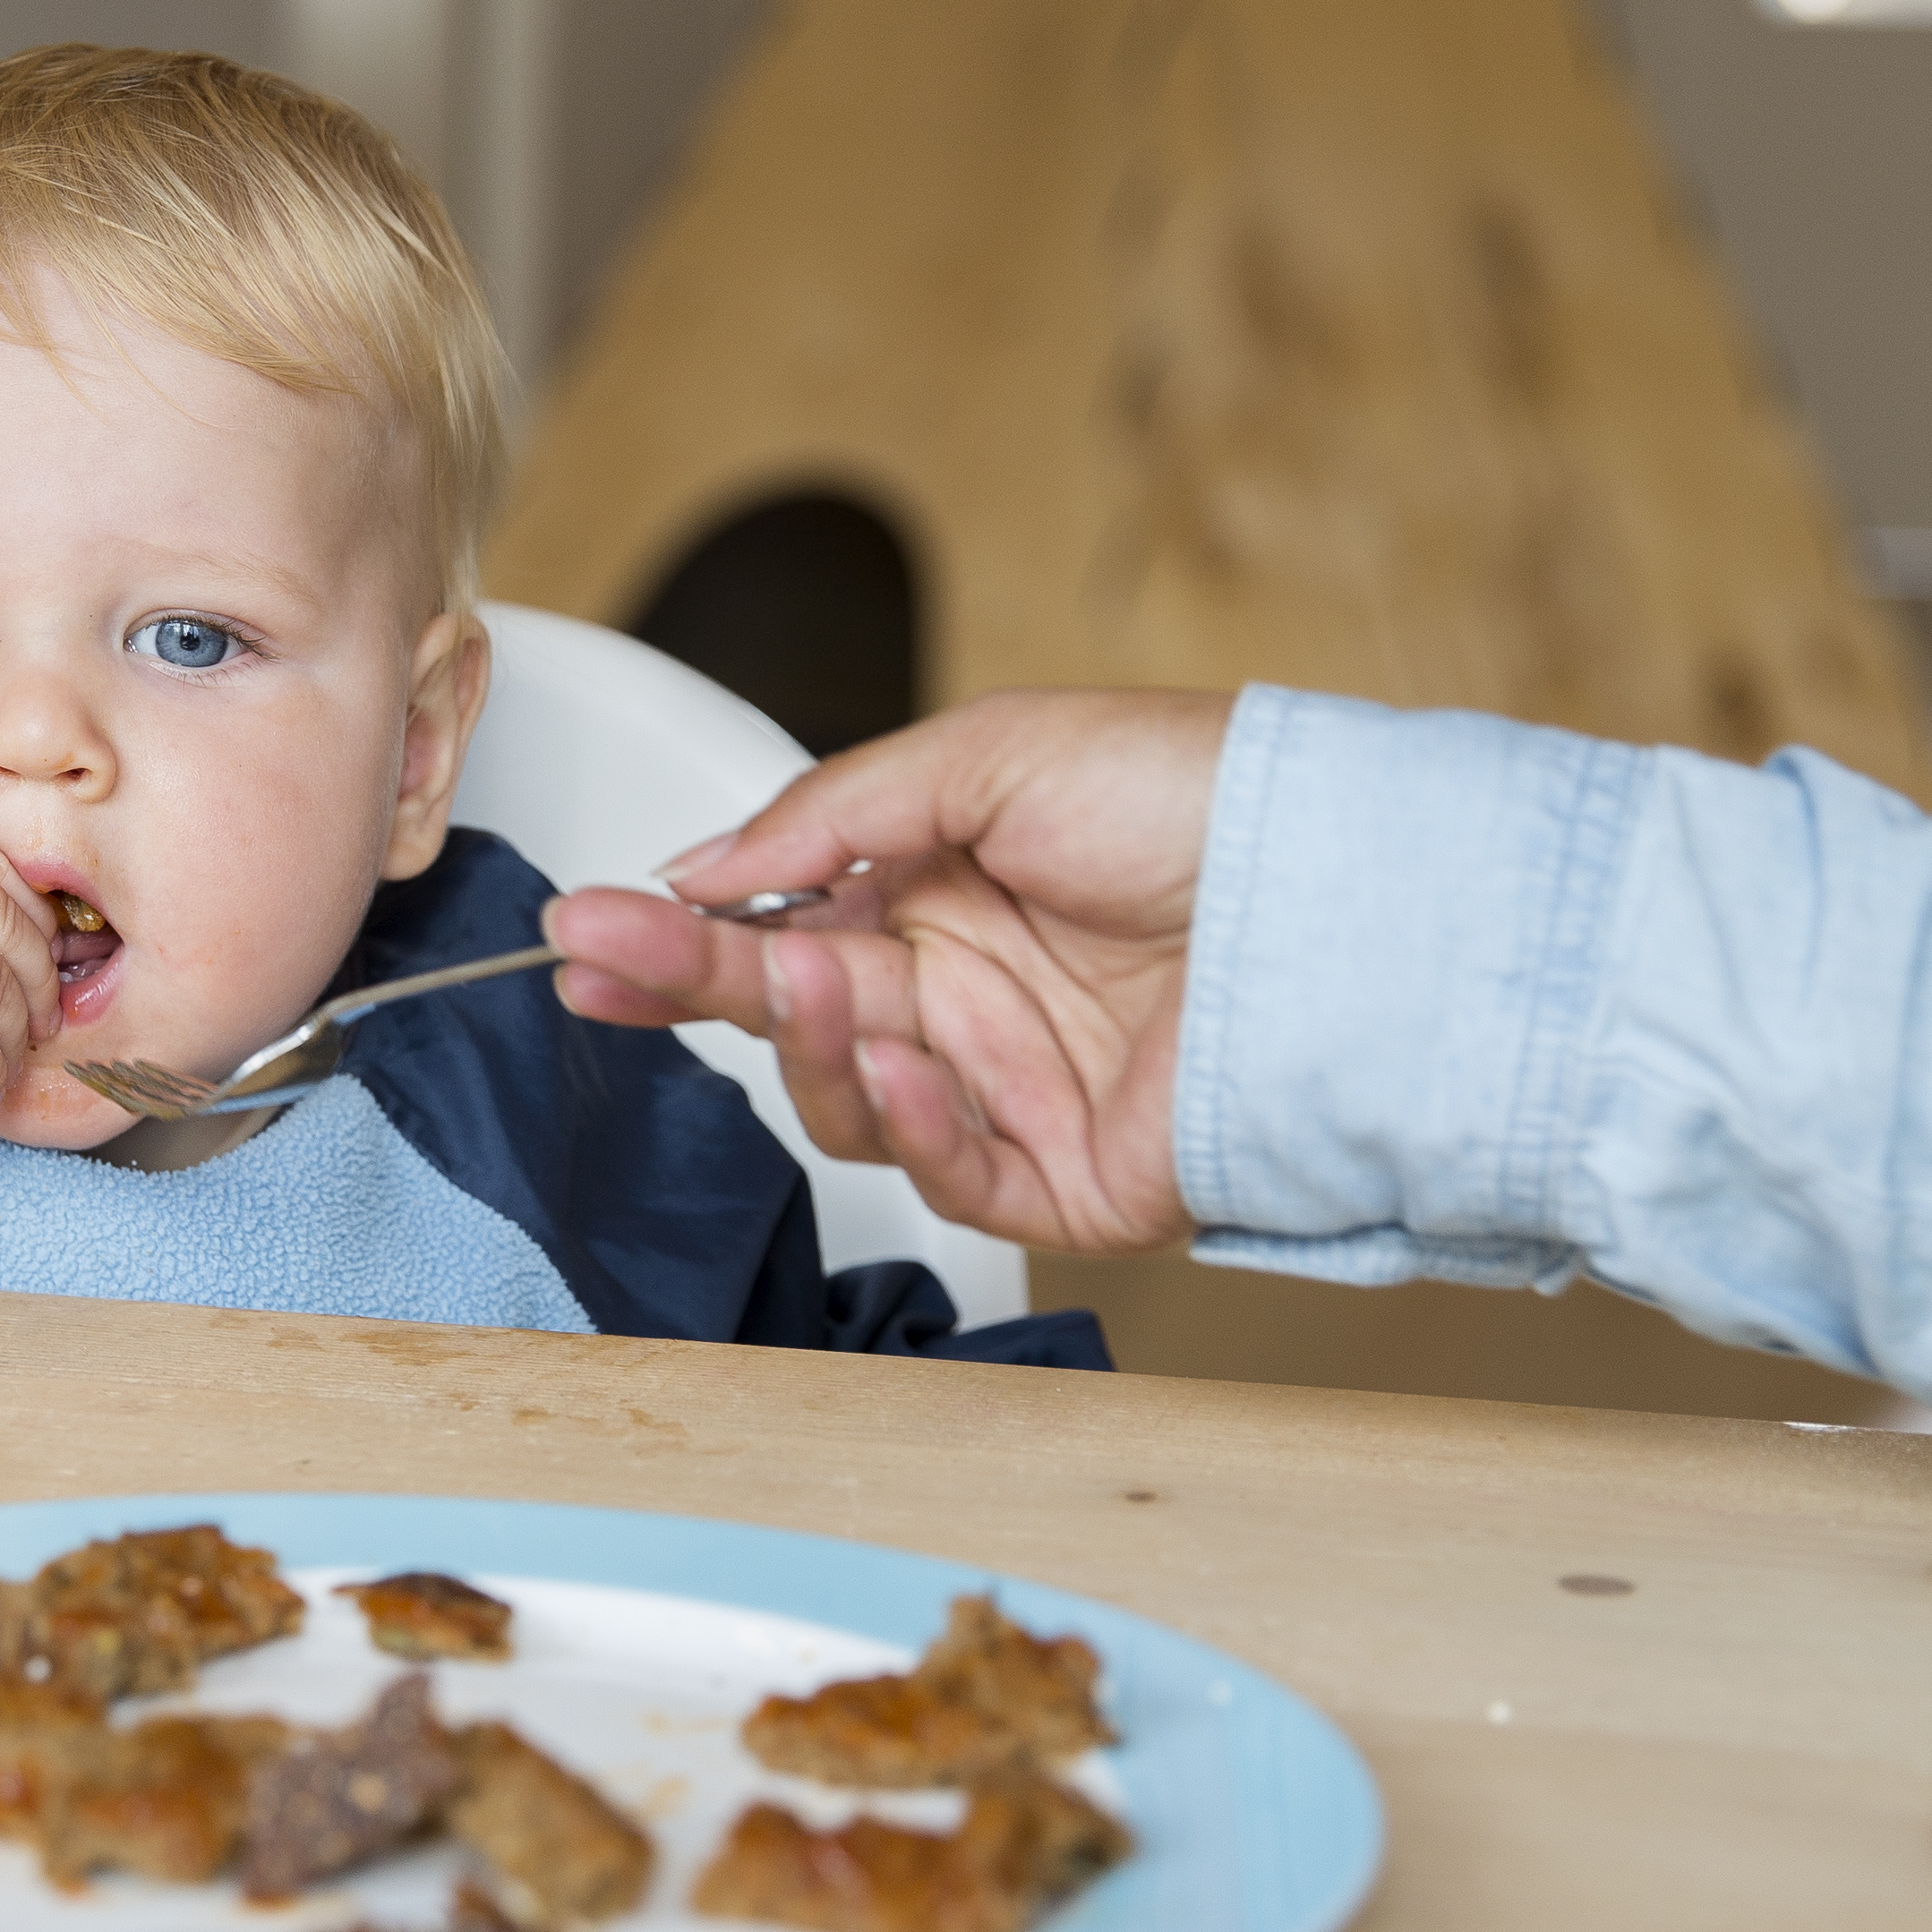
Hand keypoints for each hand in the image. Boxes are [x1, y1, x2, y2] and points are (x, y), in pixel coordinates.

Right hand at [541, 689, 1234, 1258]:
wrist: (1340, 898)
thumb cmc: (1202, 799)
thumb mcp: (992, 753)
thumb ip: (832, 815)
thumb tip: (705, 866)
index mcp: (947, 887)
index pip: (780, 922)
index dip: (682, 931)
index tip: (591, 926)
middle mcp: (969, 990)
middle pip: (790, 1011)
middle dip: (687, 987)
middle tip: (596, 965)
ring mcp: (1012, 1088)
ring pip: (851, 1100)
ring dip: (807, 1047)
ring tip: (804, 985)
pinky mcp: (1065, 1178)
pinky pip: (950, 1176)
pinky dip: (914, 1122)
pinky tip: (905, 1062)